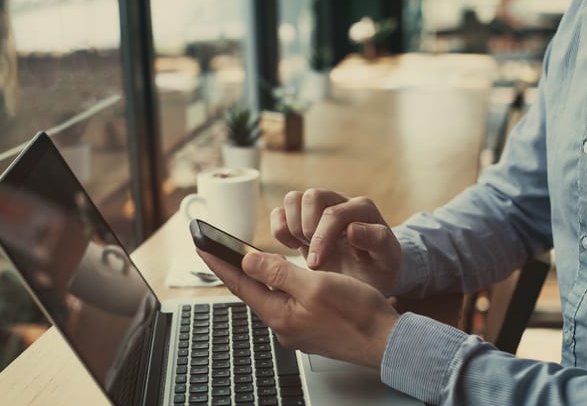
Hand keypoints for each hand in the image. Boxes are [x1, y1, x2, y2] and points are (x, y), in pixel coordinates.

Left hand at [197, 249, 399, 368]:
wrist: (384, 341)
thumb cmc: (357, 314)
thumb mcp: (315, 285)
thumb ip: (279, 273)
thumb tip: (248, 262)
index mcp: (280, 314)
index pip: (240, 284)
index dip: (220, 263)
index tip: (202, 246)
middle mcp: (283, 324)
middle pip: (251, 291)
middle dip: (233, 269)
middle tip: (217, 249)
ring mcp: (296, 328)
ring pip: (269, 296)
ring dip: (256, 277)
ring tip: (243, 259)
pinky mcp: (309, 327)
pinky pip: (286, 302)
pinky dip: (278, 285)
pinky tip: (280, 278)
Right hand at [271, 189, 400, 292]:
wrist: (368, 277)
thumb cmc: (378, 268)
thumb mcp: (387, 259)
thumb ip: (377, 241)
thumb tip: (352, 229)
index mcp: (363, 208)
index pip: (334, 213)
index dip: (321, 238)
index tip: (317, 264)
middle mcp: (340, 201)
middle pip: (311, 196)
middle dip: (307, 229)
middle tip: (315, 257)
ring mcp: (320, 208)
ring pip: (293, 199)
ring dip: (293, 227)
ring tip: (305, 248)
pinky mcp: (302, 218)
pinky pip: (280, 212)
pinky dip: (281, 229)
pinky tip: (294, 246)